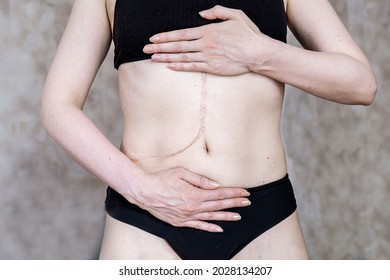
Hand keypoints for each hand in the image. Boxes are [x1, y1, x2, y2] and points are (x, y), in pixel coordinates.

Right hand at [127, 167, 250, 232]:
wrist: (144, 192)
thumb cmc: (162, 179)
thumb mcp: (182, 173)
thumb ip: (200, 180)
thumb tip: (215, 185)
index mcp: (195, 194)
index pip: (220, 194)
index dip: (233, 193)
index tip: (244, 192)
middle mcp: (193, 207)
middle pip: (219, 206)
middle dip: (235, 204)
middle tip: (247, 202)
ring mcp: (187, 216)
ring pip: (211, 217)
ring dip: (226, 216)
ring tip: (238, 216)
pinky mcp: (180, 222)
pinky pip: (198, 226)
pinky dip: (210, 228)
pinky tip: (219, 229)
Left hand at [143, 5, 263, 75]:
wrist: (258, 53)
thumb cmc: (248, 34)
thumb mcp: (235, 15)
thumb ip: (217, 11)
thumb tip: (201, 14)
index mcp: (208, 31)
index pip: (181, 34)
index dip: (165, 36)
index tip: (154, 38)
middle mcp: (205, 44)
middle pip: (177, 45)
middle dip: (160, 47)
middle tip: (145, 49)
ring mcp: (208, 57)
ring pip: (182, 57)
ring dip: (166, 57)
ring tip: (153, 58)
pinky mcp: (213, 68)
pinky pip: (193, 67)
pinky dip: (180, 67)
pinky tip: (170, 67)